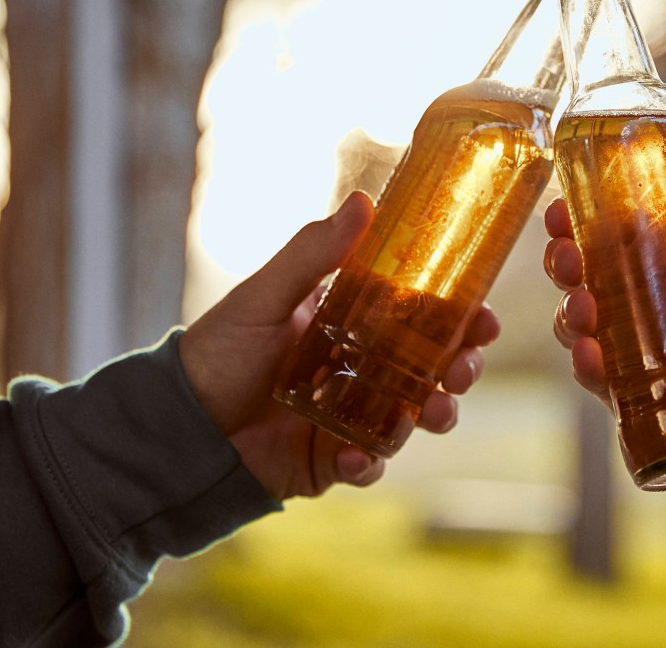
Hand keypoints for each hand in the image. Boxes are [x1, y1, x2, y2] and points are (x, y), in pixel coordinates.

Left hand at [178, 191, 498, 497]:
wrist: (180, 426)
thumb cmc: (219, 351)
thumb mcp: (267, 297)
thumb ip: (313, 254)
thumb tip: (363, 201)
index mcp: (353, 324)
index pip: (422, 315)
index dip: (461, 317)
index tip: (485, 316)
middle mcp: (362, 369)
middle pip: (432, 367)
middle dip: (460, 368)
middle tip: (464, 368)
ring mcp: (352, 415)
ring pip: (414, 416)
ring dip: (434, 415)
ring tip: (430, 413)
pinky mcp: (333, 459)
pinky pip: (368, 464)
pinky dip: (370, 462)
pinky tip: (355, 457)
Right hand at [543, 168, 665, 440]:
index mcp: (658, 255)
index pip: (600, 228)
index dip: (571, 217)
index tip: (561, 209)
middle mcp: (633, 296)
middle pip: (576, 272)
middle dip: (560, 262)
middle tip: (570, 260)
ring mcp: (630, 342)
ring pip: (577, 323)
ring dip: (569, 314)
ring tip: (583, 310)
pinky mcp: (636, 388)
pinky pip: (600, 377)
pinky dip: (587, 367)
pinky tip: (591, 359)